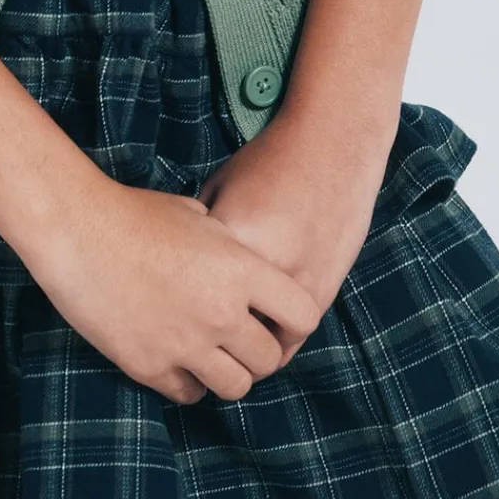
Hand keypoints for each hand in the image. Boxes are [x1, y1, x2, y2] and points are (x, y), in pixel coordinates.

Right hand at [26, 173, 320, 404]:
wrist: (75, 228)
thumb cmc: (132, 212)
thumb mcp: (195, 214)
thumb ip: (229, 247)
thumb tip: (241, 261)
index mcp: (240, 269)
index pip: (302, 315)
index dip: (292, 320)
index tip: (276, 319)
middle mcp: (221, 312)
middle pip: (268, 360)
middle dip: (257, 352)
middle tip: (238, 341)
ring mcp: (186, 344)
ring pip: (234, 387)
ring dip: (226, 372)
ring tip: (208, 353)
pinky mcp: (150, 366)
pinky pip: (189, 394)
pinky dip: (187, 381)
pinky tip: (174, 357)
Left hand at [193, 106, 392, 364]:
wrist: (330, 147)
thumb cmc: (267, 162)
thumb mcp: (219, 188)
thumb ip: (202, 235)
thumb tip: (180, 272)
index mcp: (231, 244)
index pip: (192, 298)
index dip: (176, 309)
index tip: (168, 313)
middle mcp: (265, 272)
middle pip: (225, 331)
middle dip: (210, 342)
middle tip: (195, 340)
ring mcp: (298, 286)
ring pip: (261, 349)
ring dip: (244, 351)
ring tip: (228, 345)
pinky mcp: (323, 292)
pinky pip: (292, 339)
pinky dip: (275, 342)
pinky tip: (260, 332)